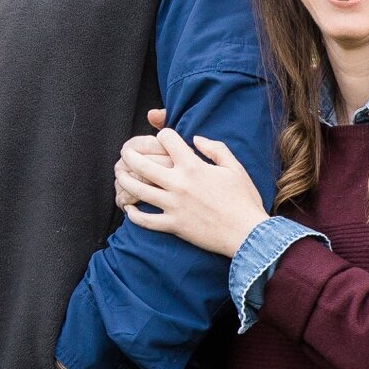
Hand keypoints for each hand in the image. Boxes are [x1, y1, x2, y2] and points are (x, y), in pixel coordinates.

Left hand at [114, 128, 267, 258]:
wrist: (248, 233)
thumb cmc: (244, 199)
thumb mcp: (234, 167)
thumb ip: (215, 148)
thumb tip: (196, 138)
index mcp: (193, 167)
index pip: (167, 140)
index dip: (163, 135)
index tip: (162, 138)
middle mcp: (179, 184)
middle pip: (142, 165)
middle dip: (129, 155)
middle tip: (124, 153)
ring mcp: (173, 206)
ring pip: (138, 191)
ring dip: (125, 181)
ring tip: (120, 175)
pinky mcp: (173, 225)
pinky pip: (146, 221)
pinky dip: (134, 215)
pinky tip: (129, 209)